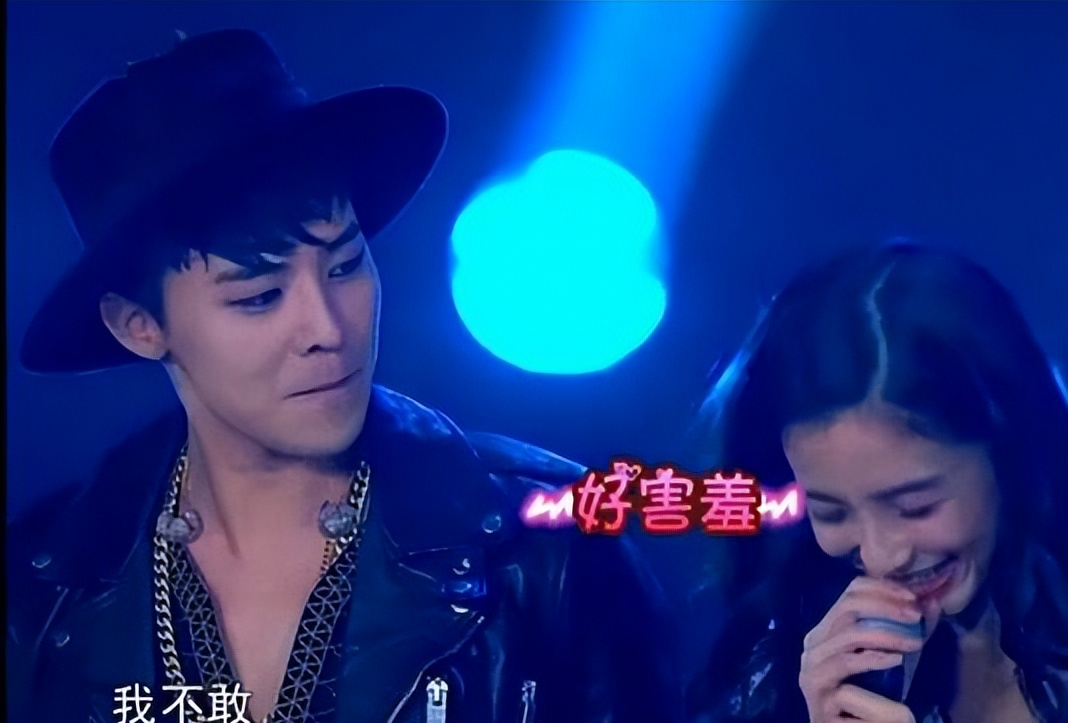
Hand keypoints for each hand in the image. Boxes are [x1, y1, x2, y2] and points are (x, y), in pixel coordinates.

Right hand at [799, 576, 923, 721]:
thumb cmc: (873, 703)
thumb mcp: (892, 662)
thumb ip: (907, 634)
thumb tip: (932, 601)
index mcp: (827, 632)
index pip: (850, 593)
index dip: (882, 589)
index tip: (915, 598)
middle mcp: (813, 646)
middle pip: (847, 608)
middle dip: (886, 607)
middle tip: (916, 616)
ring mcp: (812, 671)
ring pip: (848, 637)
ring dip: (886, 636)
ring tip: (915, 643)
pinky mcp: (819, 697)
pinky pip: (848, 670)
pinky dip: (874, 662)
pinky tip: (895, 661)